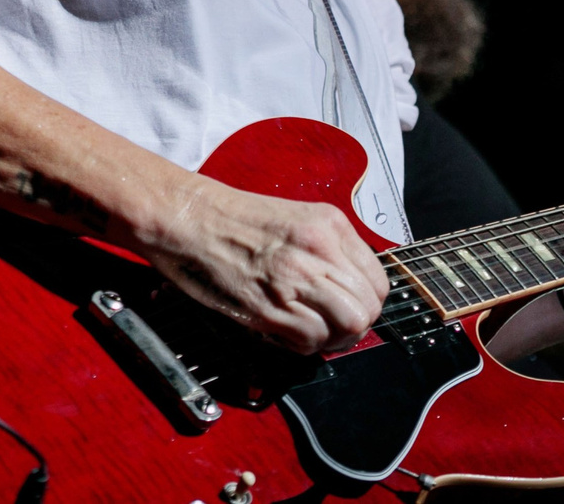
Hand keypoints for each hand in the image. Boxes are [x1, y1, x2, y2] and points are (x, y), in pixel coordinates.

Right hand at [143, 177, 391, 354]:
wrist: (185, 217)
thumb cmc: (229, 219)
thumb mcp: (294, 219)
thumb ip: (327, 250)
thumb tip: (348, 289)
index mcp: (328, 224)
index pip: (378, 280)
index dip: (367, 303)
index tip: (349, 309)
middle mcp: (319, 249)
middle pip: (368, 307)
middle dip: (353, 326)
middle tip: (331, 328)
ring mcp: (295, 277)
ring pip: (349, 326)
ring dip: (332, 338)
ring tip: (308, 331)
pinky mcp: (270, 305)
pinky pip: (311, 341)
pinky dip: (302, 346)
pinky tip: (283, 332)